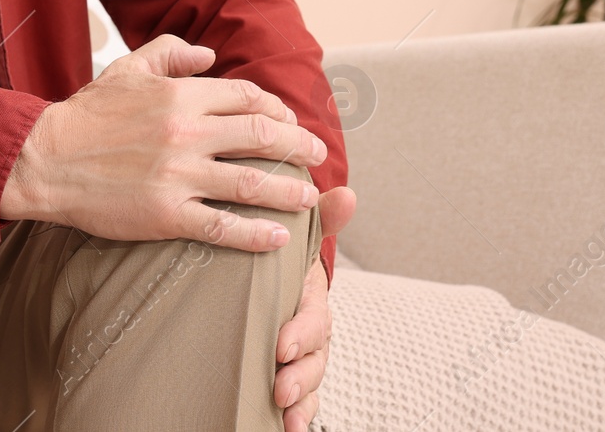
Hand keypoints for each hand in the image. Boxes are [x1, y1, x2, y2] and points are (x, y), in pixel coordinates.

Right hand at [0, 34, 328, 252]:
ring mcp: (178, 176)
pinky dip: (255, 233)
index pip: (247, 97)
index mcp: (180, 95)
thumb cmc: (86, 116)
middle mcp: (186, 132)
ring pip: (251, 183)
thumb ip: (171, 52)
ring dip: (288, 190)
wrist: (44, 160)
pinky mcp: (166, 214)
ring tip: (308, 197)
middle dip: (298, 146)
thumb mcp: (127, 69)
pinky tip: (277, 237)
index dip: (276, 109)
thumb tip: (209, 54)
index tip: (289, 122)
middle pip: (261, 137)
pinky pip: (222, 227)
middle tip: (316, 155)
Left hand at [274, 185, 355, 429]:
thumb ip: (320, 218)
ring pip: (310, 382)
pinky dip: (299, 416)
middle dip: (301, 375)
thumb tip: (348, 194)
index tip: (280, 345)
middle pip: (316, 358)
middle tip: (279, 387)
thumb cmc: (277, 252)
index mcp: (310, 297)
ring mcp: (299, 354)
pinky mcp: (284, 371)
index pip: (316, 319)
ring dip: (302, 401)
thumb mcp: (293, 233)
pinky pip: (300, 400)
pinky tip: (288, 429)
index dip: (302, 333)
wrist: (256, 268)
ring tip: (285, 414)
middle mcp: (310, 330)